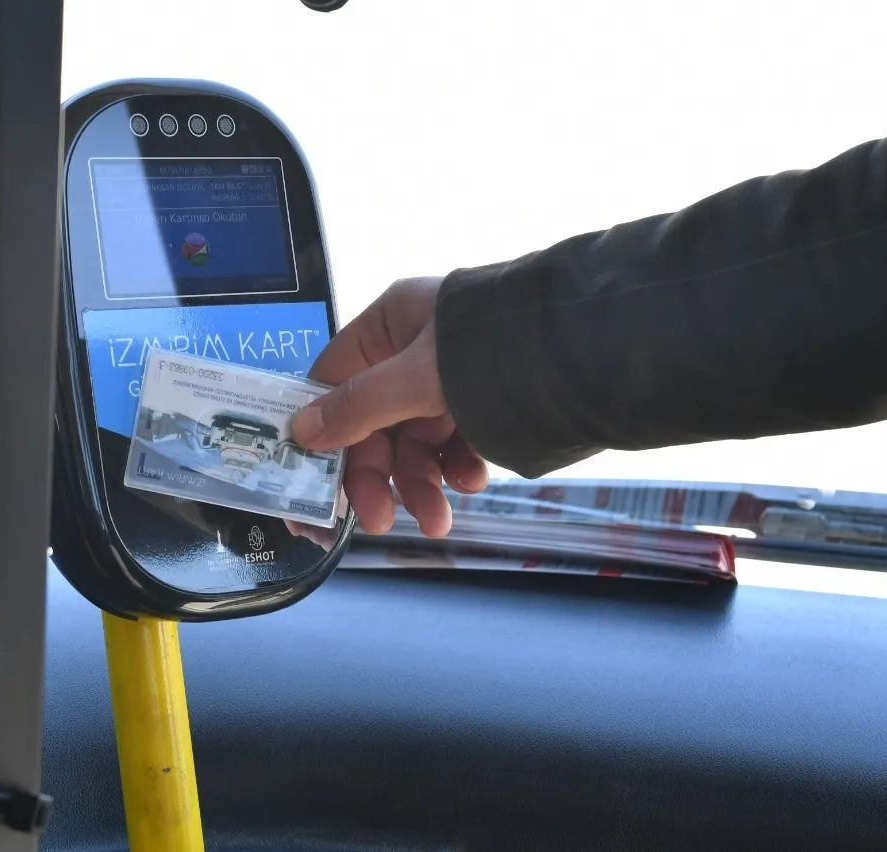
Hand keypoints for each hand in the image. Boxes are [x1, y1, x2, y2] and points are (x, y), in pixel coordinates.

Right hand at [290, 276, 487, 537]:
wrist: (586, 352)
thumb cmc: (492, 350)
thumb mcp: (415, 379)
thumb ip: (358, 407)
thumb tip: (300, 430)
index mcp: (390, 325)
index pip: (334, 382)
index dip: (322, 431)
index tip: (315, 480)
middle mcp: (415, 349)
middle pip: (374, 423)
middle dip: (381, 476)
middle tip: (377, 521)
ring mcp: (450, 379)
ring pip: (416, 442)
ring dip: (421, 484)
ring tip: (438, 519)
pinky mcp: (485, 404)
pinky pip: (456, 444)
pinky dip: (458, 469)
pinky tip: (472, 482)